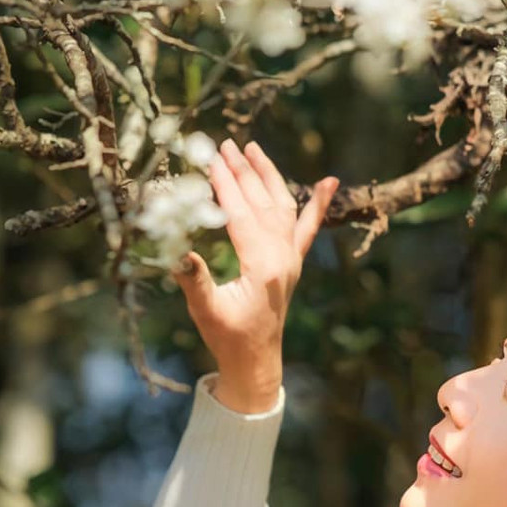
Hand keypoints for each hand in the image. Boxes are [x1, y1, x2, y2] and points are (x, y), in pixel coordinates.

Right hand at [171, 137, 338, 388]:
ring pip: (284, 206)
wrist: (256, 362)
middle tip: (225, 144)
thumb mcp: (206, 311)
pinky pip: (309, 227)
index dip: (225, 186)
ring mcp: (292, 258)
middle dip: (243, 171)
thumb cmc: (228, 338)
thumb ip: (195, 280)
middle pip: (263, 203)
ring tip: (253, 148)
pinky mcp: (294, 262)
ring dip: (269, 175)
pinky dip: (318, 203)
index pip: (242, 215)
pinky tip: (329, 181)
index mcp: (263, 267)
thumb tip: (178, 252)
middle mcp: (283, 257)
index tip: (210, 159)